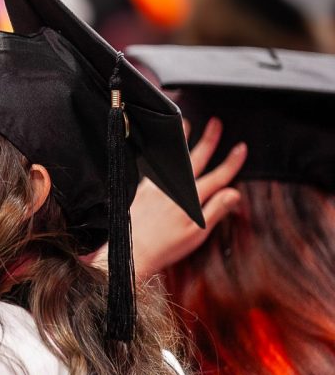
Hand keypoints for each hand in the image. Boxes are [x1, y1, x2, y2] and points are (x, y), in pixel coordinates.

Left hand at [130, 118, 246, 276]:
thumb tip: (234, 193)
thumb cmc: (165, 247)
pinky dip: (158, 154)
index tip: (241, 147)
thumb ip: (215, 211)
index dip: (231, 163)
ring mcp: (156, 187)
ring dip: (181, 141)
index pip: (217, 177)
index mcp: (190, 199)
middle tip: (216, 123)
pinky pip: (152, 165)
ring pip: (172, 158)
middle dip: (208, 140)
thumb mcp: (197, 234)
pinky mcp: (141, 189)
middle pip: (196, 160)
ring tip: (185, 124)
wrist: (133, 252)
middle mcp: (173, 189)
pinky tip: (159, 147)